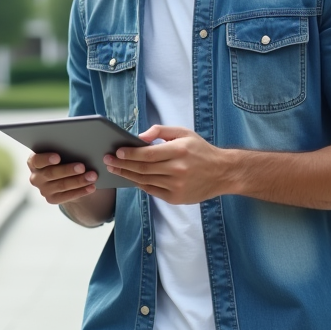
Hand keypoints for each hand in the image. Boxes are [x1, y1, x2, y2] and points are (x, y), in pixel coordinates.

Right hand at [27, 152, 98, 204]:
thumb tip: (78, 146)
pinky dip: (81, 191)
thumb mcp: (60, 152)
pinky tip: (91, 187)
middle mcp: (36, 177)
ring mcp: (43, 190)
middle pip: (51, 173)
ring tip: (92, 176)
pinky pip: (68, 196)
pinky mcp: (52, 199)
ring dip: (79, 181)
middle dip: (68, 170)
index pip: (36, 160)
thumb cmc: (63, 158)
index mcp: (34, 162)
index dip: (46, 159)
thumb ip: (63, 149)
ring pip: (62, 185)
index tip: (58, 157)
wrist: (64, 177)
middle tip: (82, 167)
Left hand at [103, 125, 230, 204]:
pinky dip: (140, 184)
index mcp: (179, 151)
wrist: (222, 172)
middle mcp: (178, 170)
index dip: (130, 154)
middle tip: (108, 161)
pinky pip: (152, 191)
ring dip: (127, 175)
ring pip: (145, 181)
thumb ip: (161, 130)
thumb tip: (140, 137)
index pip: (148, 154)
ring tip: (115, 169)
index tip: (116, 152)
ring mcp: (177, 186)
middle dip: (122, 165)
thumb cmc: (200, 150)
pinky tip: (131, 178)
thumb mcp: (184, 133)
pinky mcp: (176, 198)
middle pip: (142, 169)